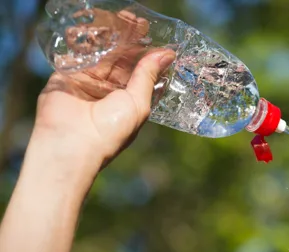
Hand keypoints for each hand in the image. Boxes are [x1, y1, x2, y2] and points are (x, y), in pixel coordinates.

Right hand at [30, 9, 174, 181]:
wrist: (71, 143)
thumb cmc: (111, 131)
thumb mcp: (138, 103)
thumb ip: (148, 75)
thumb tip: (167, 54)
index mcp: (130, 99)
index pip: (141, 71)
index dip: (148, 53)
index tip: (154, 34)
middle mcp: (110, 90)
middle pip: (121, 59)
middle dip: (130, 39)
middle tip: (137, 20)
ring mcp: (88, 82)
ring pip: (101, 53)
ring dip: (110, 36)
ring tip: (120, 18)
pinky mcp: (67, 76)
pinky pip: (78, 54)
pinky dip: (85, 39)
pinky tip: (96, 25)